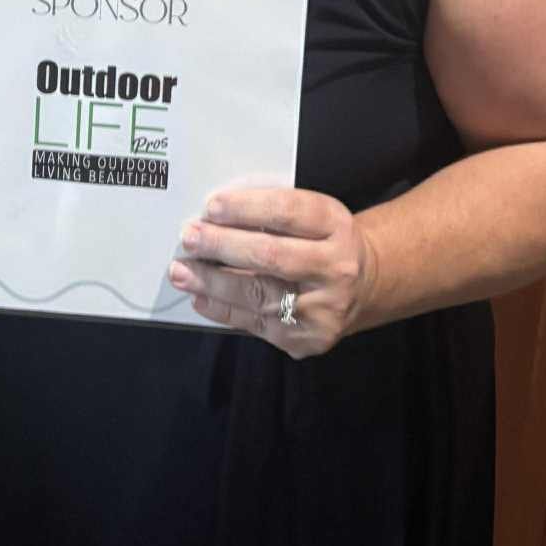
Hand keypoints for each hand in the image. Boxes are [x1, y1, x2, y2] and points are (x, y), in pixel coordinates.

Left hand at [167, 186, 376, 355]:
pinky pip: (256, 324)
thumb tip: (215, 217)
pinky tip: (200, 297)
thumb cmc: (323, 241)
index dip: (248, 209)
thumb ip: (275, 214)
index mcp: (337, 226)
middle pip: (272, 256)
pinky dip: (223, 309)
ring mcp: (324, 309)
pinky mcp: (308, 339)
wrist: (364, 286)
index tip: (211, 206)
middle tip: (190, 237)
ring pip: (258, 295)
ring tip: (181, 272)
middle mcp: (336, 269)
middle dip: (223, 246)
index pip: (289, 213)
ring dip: (212, 282)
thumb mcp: (315, 217)